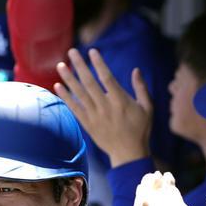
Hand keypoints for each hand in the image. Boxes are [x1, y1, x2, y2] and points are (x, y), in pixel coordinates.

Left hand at [55, 48, 151, 166]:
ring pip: (79, 94)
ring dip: (69, 79)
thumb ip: (141, 88)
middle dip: (80, 66)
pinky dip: (66, 97)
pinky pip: (74, 109)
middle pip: (89, 83)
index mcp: (121, 101)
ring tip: (60, 65)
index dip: (99, 64)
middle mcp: (106, 107)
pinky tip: (58, 86)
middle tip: (72, 51)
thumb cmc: (141, 129)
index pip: (107, 78)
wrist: (128, 154)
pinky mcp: (88, 125)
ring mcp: (95, 116)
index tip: (92, 51)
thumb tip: (136, 70)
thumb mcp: (148, 108)